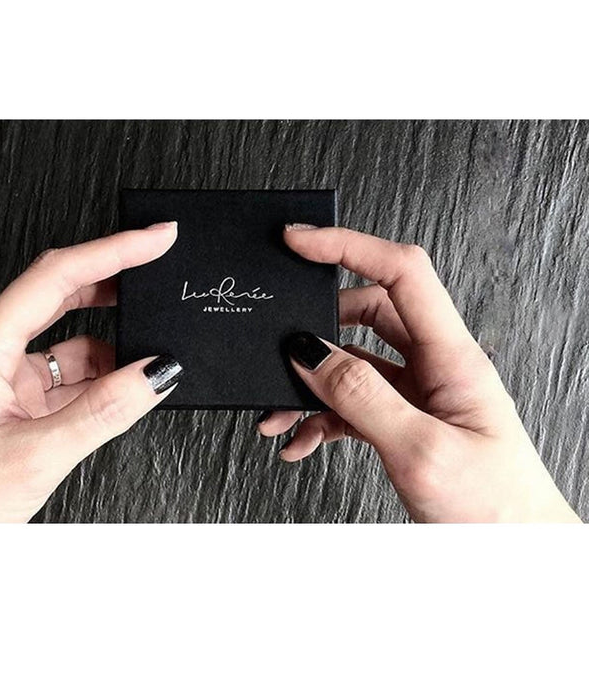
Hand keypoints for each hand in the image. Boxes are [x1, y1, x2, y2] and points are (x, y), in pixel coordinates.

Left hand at [0, 223, 182, 522]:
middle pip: (59, 294)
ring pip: (68, 340)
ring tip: (150, 350)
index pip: (55, 278)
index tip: (151, 239)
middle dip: (112, 282)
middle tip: (155, 268)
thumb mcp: (36, 456)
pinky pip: (67, 377)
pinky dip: (101, 379)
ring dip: (112, 344)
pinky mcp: (14, 405)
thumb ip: (104, 410)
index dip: (111, 252)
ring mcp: (1, 380)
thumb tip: (155, 372)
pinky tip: (125, 386)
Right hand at [259, 225, 579, 522]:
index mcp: (453, 356)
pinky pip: (353, 403)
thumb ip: (361, 396)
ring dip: (311, 383)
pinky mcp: (405, 419)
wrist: (515, 553)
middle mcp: (436, 365)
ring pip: (353, 361)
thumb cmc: (493, 508)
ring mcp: (420, 393)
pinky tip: (300, 440)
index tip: (301, 242)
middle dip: (317, 327)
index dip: (348, 247)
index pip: (400, 273)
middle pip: (369, 312)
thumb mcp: (420, 449)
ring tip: (279, 413)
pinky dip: (320, 417)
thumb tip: (311, 353)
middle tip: (282, 349)